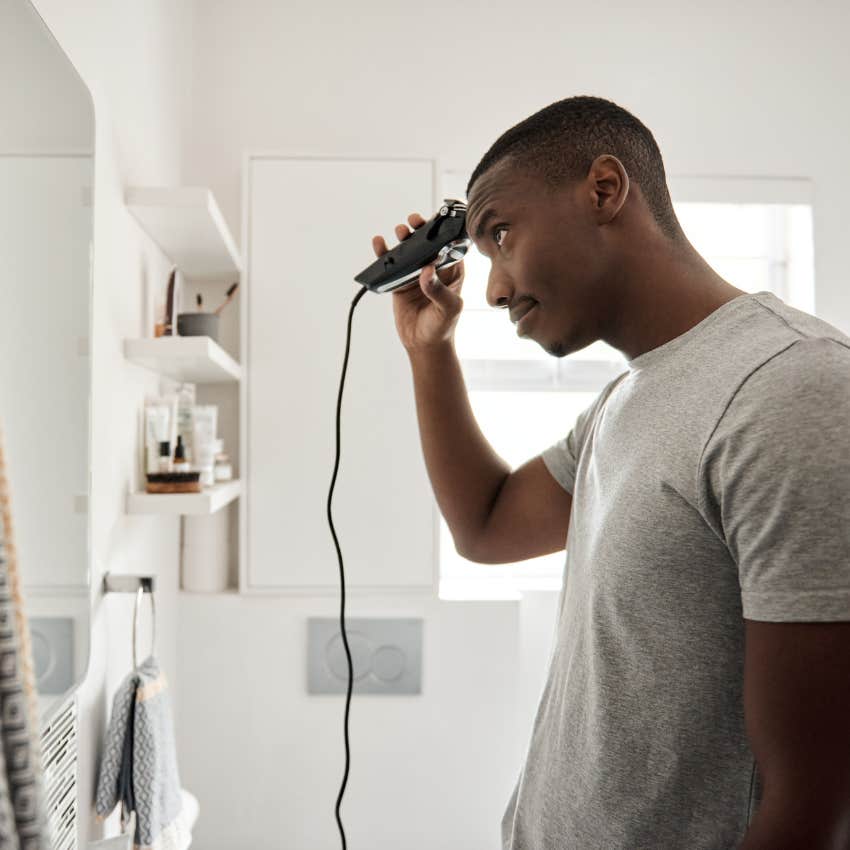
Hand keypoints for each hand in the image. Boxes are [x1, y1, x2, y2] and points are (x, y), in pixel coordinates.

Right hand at [371, 212, 464, 352]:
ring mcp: (416, 274)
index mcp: (453, 271)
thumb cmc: (442, 326)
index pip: (450, 245)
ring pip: (409, 250)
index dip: (444, 232)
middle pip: (427, 243)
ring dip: (404, 238)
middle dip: (421, 230)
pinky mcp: (401, 281)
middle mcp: (435, 269)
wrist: (423, 344)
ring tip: (400, 231)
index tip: (437, 222)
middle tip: (414, 222)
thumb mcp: (448, 309)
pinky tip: (379, 244)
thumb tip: (426, 271)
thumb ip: (439, 290)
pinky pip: (392, 265)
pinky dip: (384, 253)